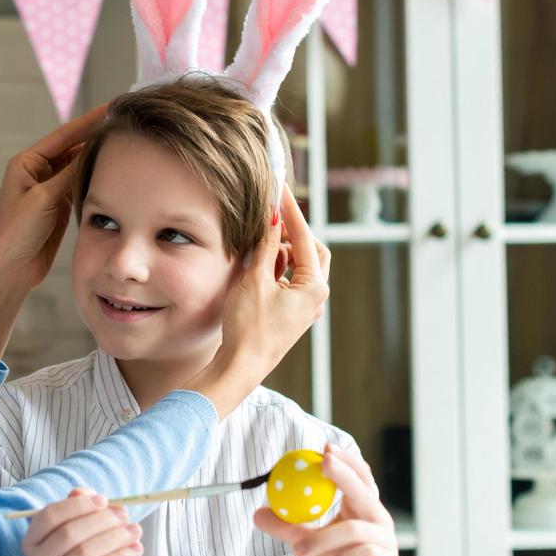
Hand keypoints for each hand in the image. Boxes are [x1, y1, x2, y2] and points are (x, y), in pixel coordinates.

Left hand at [0, 104, 106, 292]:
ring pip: (77, 167)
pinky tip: (112, 172)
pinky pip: (79, 185)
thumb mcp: (44, 198)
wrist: (12, 269)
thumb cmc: (17, 232)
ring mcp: (49, 189)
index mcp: (26, 163)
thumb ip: (68, 174)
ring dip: (96, 158)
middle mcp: (37, 172)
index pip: (63, 136)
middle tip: (122, 123)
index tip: (110, 107)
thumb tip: (92, 149)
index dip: (87, 122)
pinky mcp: (58, 205)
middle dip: (95, 136)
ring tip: (122, 144)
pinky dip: (94, 178)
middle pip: (72, 148)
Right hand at [21, 488, 140, 555]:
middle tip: (125, 516)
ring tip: (135, 531)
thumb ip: (79, 511)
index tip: (104, 500)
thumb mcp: (80, 536)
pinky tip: (136, 549)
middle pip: (69, 533)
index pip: (50, 516)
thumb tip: (84, 492)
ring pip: (85, 551)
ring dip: (115, 537)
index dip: (78, 505)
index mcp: (31, 541)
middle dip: (101, 520)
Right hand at [183, 186, 331, 416]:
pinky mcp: (291, 313)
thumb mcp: (254, 280)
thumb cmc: (248, 327)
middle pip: (310, 250)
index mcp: (314, 286)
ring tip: (257, 243)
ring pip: (299, 266)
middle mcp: (315, 296)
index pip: (304, 237)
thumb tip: (272, 218)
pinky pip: (288, 281)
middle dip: (291, 232)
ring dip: (281, 251)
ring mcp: (304, 306)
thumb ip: (266, 246)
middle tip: (271, 216)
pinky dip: (276, 268)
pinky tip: (257, 265)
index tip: (279, 190)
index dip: (290, 211)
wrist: (240, 366)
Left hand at [253, 443, 407, 555]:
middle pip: (363, 491)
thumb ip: (287, 528)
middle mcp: (376, 521)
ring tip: (299, 550)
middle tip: (323, 464)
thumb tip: (258, 513)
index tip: (324, 448)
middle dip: (343, 474)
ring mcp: (385, 542)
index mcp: (359, 509)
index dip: (345, 460)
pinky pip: (367, 555)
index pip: (359, 477)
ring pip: (355, 529)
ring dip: (323, 538)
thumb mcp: (309, 545)